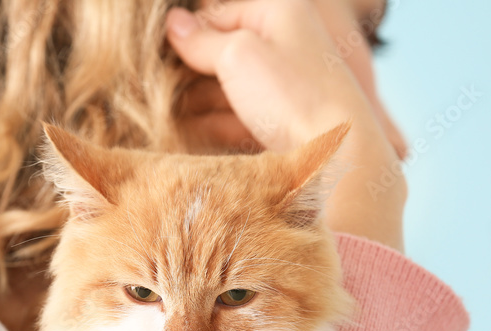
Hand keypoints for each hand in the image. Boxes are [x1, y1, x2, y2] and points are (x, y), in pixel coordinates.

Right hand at [167, 0, 406, 249]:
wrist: (338, 155)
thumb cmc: (292, 94)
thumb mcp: (239, 55)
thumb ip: (202, 39)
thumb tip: (172, 23)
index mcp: (279, 13)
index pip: (218, 14)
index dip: (185, 34)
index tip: (152, 57)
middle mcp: (284, 45)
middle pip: (221, 53)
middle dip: (188, 72)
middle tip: (153, 91)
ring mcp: (283, 87)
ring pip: (226, 89)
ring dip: (194, 103)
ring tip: (162, 117)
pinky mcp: (280, 123)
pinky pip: (237, 119)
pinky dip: (212, 126)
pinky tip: (187, 137)